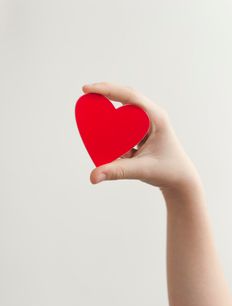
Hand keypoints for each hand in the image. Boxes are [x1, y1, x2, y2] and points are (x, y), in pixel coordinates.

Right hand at [82, 82, 200, 190]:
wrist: (181, 182)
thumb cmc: (168, 172)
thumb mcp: (142, 170)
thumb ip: (116, 172)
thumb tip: (93, 176)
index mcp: (156, 117)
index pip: (130, 96)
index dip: (107, 89)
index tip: (86, 89)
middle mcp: (153, 117)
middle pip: (126, 98)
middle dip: (105, 97)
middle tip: (86, 99)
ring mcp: (149, 124)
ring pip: (125, 112)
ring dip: (110, 115)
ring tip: (101, 124)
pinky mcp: (145, 133)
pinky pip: (126, 125)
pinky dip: (115, 129)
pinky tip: (110, 138)